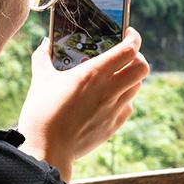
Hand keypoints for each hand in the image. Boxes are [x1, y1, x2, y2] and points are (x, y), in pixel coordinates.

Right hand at [17, 28, 148, 181]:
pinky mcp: (113, 126)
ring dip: (130, 77)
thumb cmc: (42, 112)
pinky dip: (123, 98)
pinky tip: (108, 98)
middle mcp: (110, 90)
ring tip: (115, 76)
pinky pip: (128, 106)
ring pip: (137, 86)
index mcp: (94, 73)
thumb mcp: (40, 79)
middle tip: (124, 56)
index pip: (129, 49)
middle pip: (142, 67)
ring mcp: (114, 109)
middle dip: (137, 57)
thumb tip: (44, 43)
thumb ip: (43, 57)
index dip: (134, 38)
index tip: (128, 33)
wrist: (47, 150)